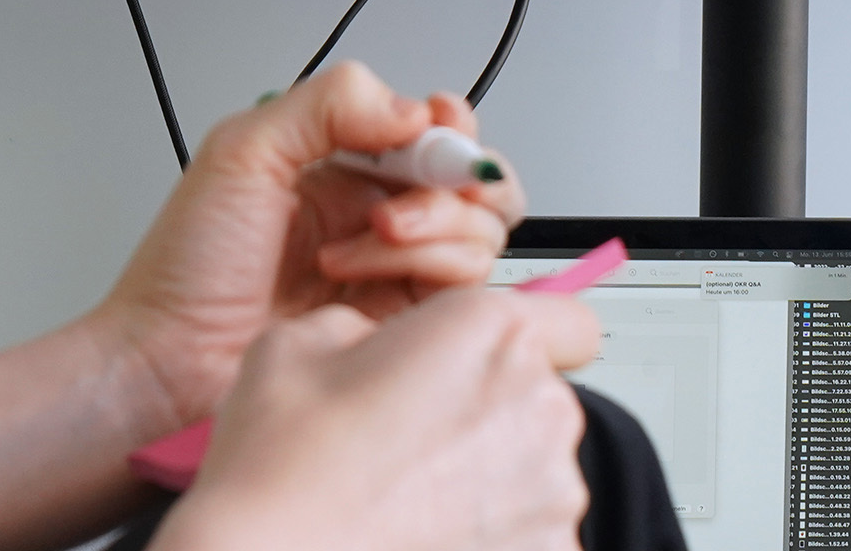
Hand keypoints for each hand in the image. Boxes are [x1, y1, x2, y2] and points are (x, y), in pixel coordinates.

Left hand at [98, 62, 528, 428]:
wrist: (168, 358)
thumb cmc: (187, 265)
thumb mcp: (242, 151)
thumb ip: (328, 105)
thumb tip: (415, 111)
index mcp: (343, 159)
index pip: (434, 127)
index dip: (449, 125)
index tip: (437, 127)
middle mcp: (376, 208)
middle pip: (474, 177)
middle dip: (456, 178)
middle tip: (400, 199)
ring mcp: (393, 266)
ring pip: (478, 228)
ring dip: (425, 228)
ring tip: (352, 247)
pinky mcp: (403, 319)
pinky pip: (461, 285)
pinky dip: (424, 268)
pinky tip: (355, 277)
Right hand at [161, 287, 597, 550]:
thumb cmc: (280, 468)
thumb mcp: (300, 341)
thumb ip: (369, 328)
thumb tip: (381, 345)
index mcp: (491, 333)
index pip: (569, 321)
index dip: (531, 340)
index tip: (494, 365)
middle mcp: (539, 408)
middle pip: (542, 402)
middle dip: (490, 415)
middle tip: (413, 441)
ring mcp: (549, 496)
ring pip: (535, 475)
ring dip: (489, 483)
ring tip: (406, 500)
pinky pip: (527, 536)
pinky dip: (489, 538)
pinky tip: (420, 536)